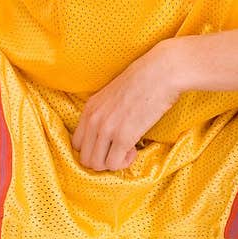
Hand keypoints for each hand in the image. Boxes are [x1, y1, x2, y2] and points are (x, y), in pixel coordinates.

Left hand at [70, 41, 183, 171]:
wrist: (160, 73)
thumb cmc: (142, 82)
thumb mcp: (111, 95)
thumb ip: (104, 113)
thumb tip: (106, 134)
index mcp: (89, 109)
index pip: (76, 143)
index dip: (93, 149)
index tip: (109, 145)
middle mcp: (93, 120)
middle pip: (85, 158)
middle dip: (102, 160)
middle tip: (119, 150)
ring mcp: (107, 129)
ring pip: (97, 165)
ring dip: (113, 162)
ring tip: (127, 150)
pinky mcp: (124, 137)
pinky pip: (115, 164)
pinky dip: (125, 162)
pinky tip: (135, 149)